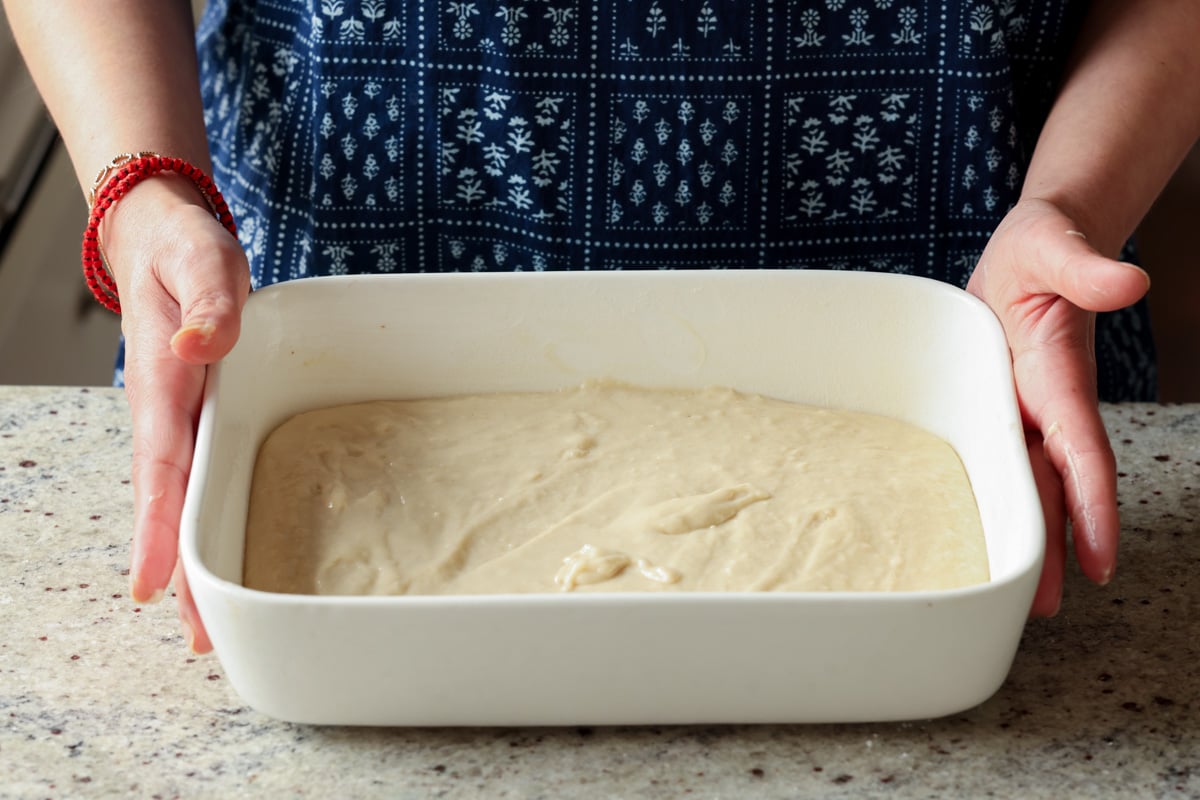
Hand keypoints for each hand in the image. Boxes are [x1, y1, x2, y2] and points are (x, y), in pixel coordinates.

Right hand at [103, 173, 250, 652]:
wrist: (161, 240)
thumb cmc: (183, 253)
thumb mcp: (201, 260)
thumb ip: (207, 300)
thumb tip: (198, 346)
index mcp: (163, 384)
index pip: (161, 466)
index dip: (158, 526)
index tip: (154, 583)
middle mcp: (165, 413)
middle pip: (170, 505)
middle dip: (182, 573)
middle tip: (203, 637)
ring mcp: (179, 420)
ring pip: (182, 500)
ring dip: (192, 562)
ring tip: (209, 624)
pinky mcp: (197, 418)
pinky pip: (197, 479)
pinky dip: (202, 523)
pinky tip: (217, 556)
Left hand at [967, 197, 1149, 616]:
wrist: (1032, 246)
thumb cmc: (1045, 245)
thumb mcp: (1055, 245)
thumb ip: (1086, 267)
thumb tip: (1130, 281)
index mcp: (1058, 376)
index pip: (1082, 452)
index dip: (1093, 506)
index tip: (1100, 558)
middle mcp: (1044, 402)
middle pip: (1055, 486)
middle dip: (1057, 547)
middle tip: (1046, 608)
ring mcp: (1021, 407)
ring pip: (1028, 483)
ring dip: (1031, 536)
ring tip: (1026, 597)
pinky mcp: (997, 404)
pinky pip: (1001, 459)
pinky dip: (1003, 498)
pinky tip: (991, 528)